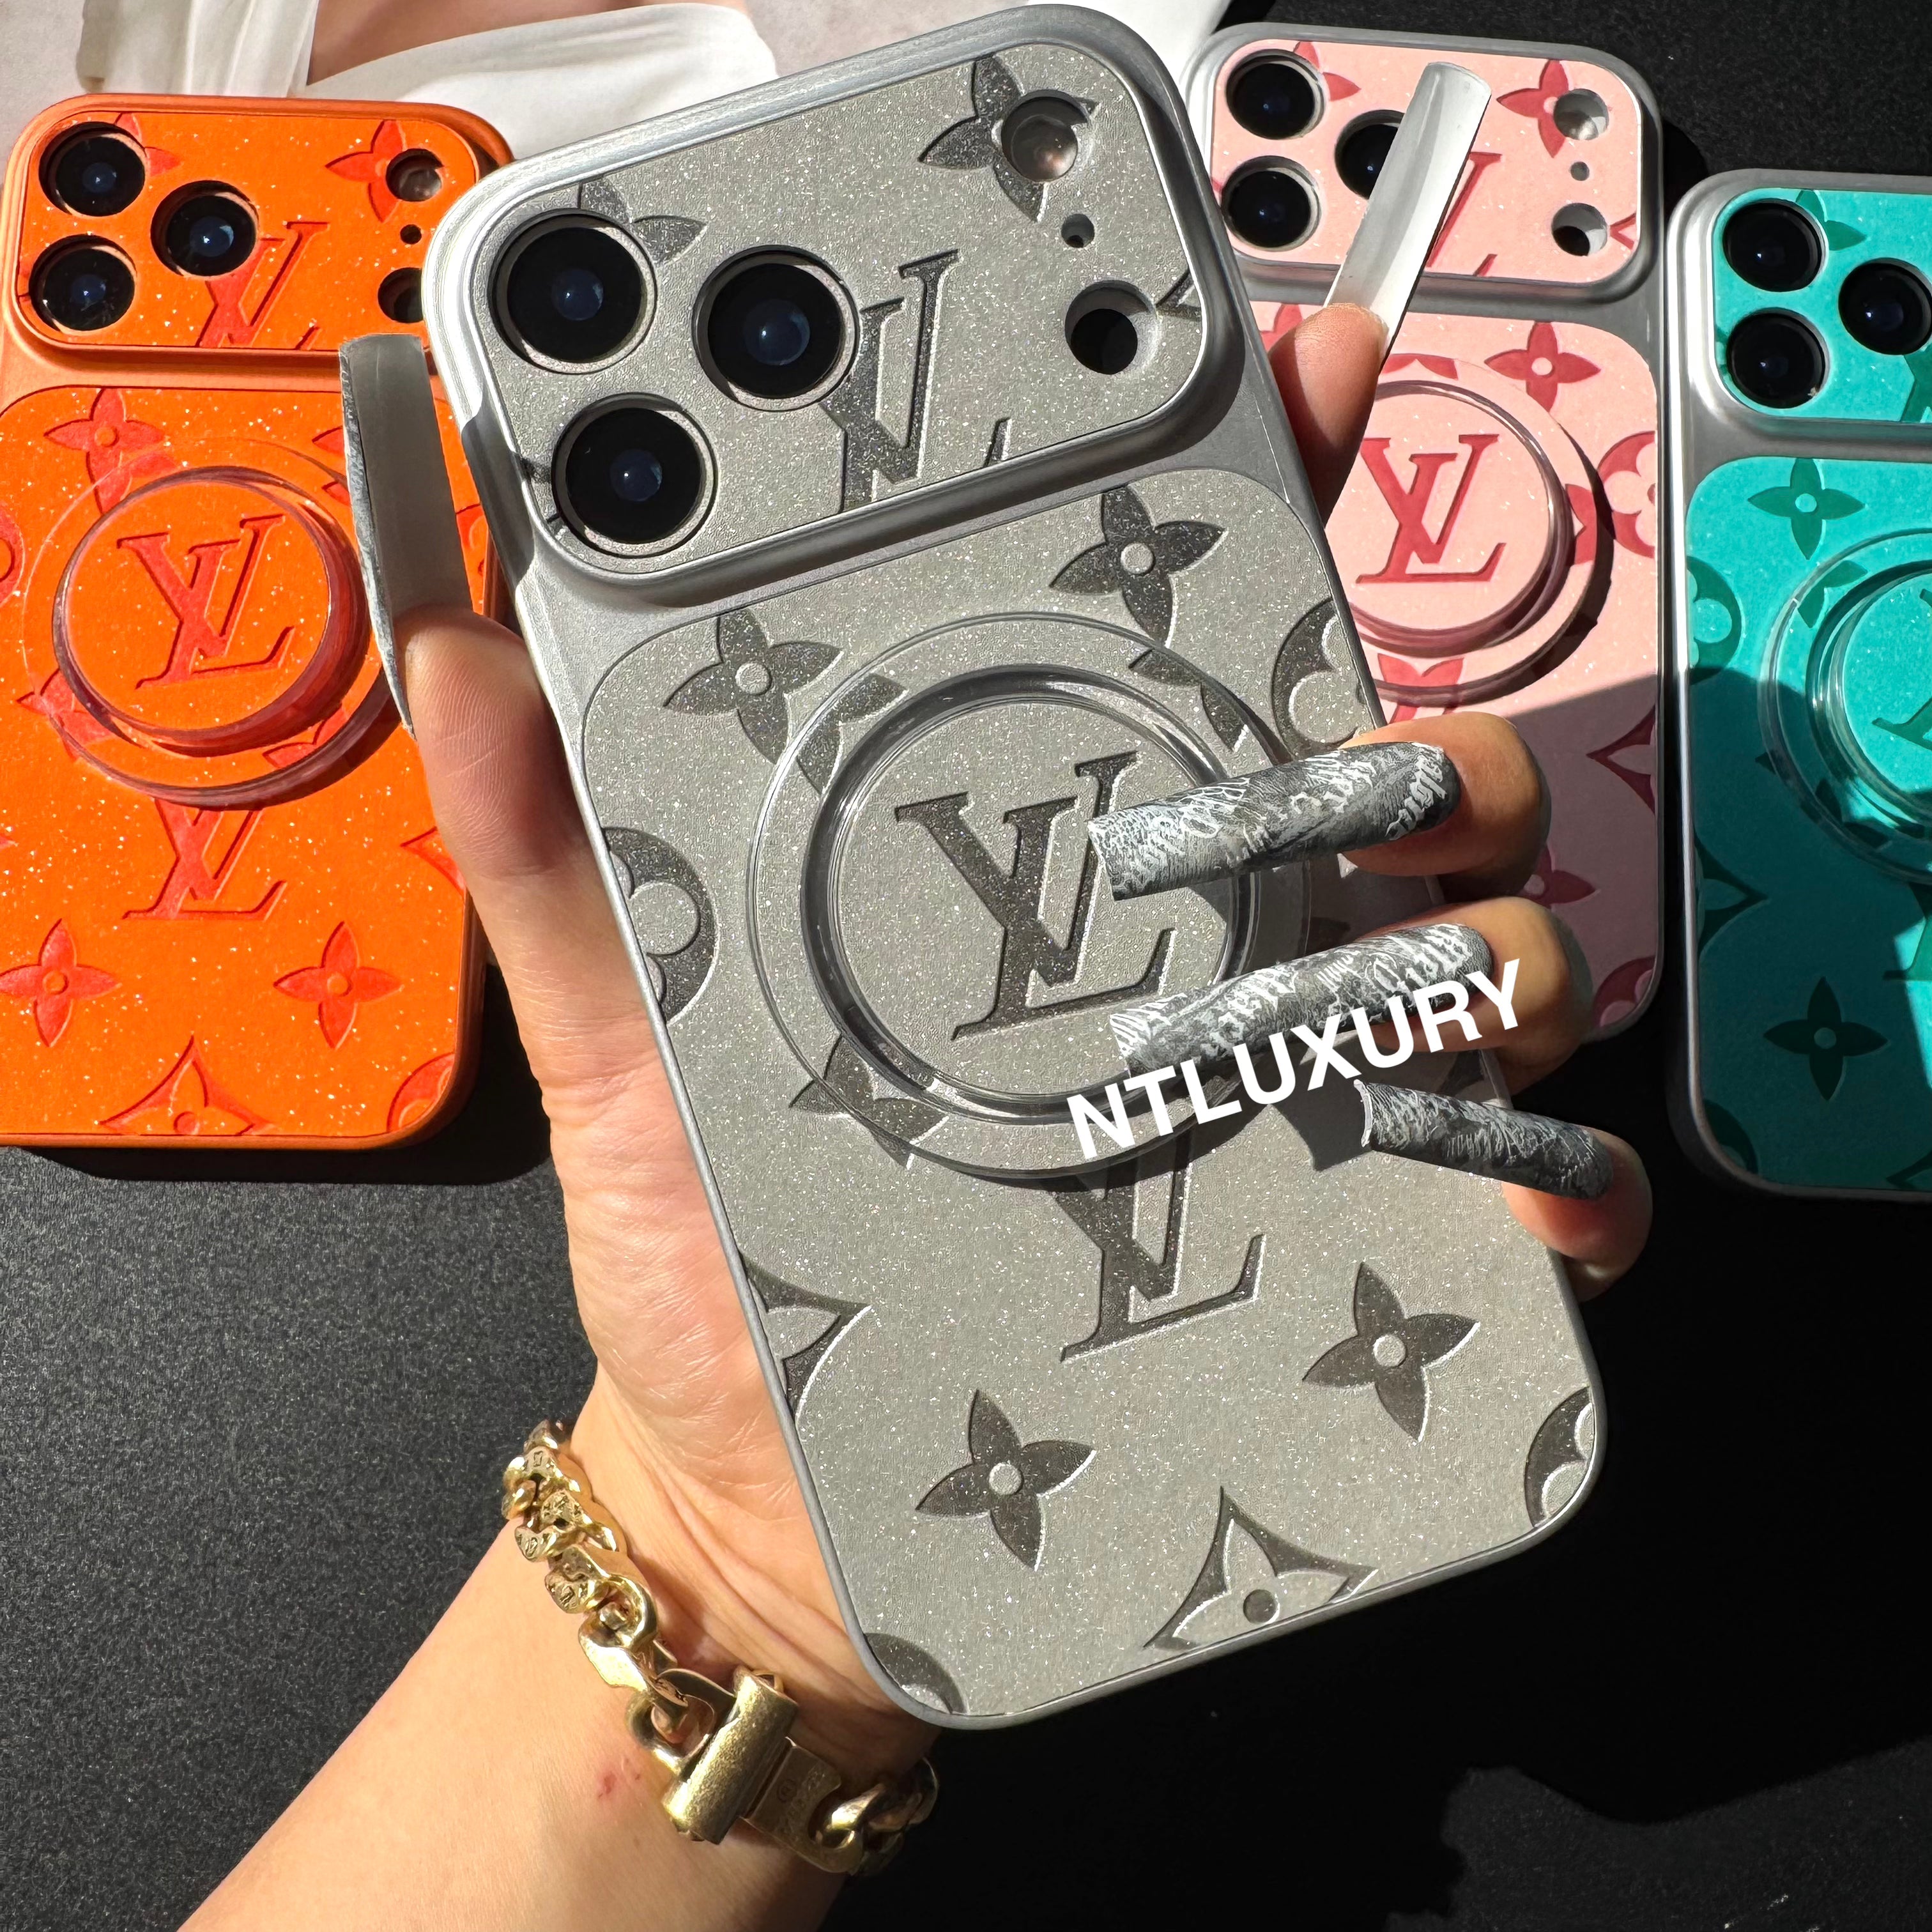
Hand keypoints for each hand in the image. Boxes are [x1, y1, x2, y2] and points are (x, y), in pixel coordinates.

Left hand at [395, 303, 1649, 1778]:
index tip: (1295, 376)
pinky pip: (1515, 1196)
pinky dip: (1554, 1182)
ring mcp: (1285, 1100)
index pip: (1190, 644)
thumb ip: (554, 857)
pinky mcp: (1340, 1257)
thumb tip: (465, 657)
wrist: (771, 1506)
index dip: (1267, 486)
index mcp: (1053, 867)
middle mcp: (1203, 956)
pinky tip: (1511, 1193)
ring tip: (1387, 1004)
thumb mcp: (616, 1046)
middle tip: (1333, 780)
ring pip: (1486, 959)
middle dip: (1415, 742)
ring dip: (1486, 950)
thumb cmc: (710, 1258)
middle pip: (1393, 782)